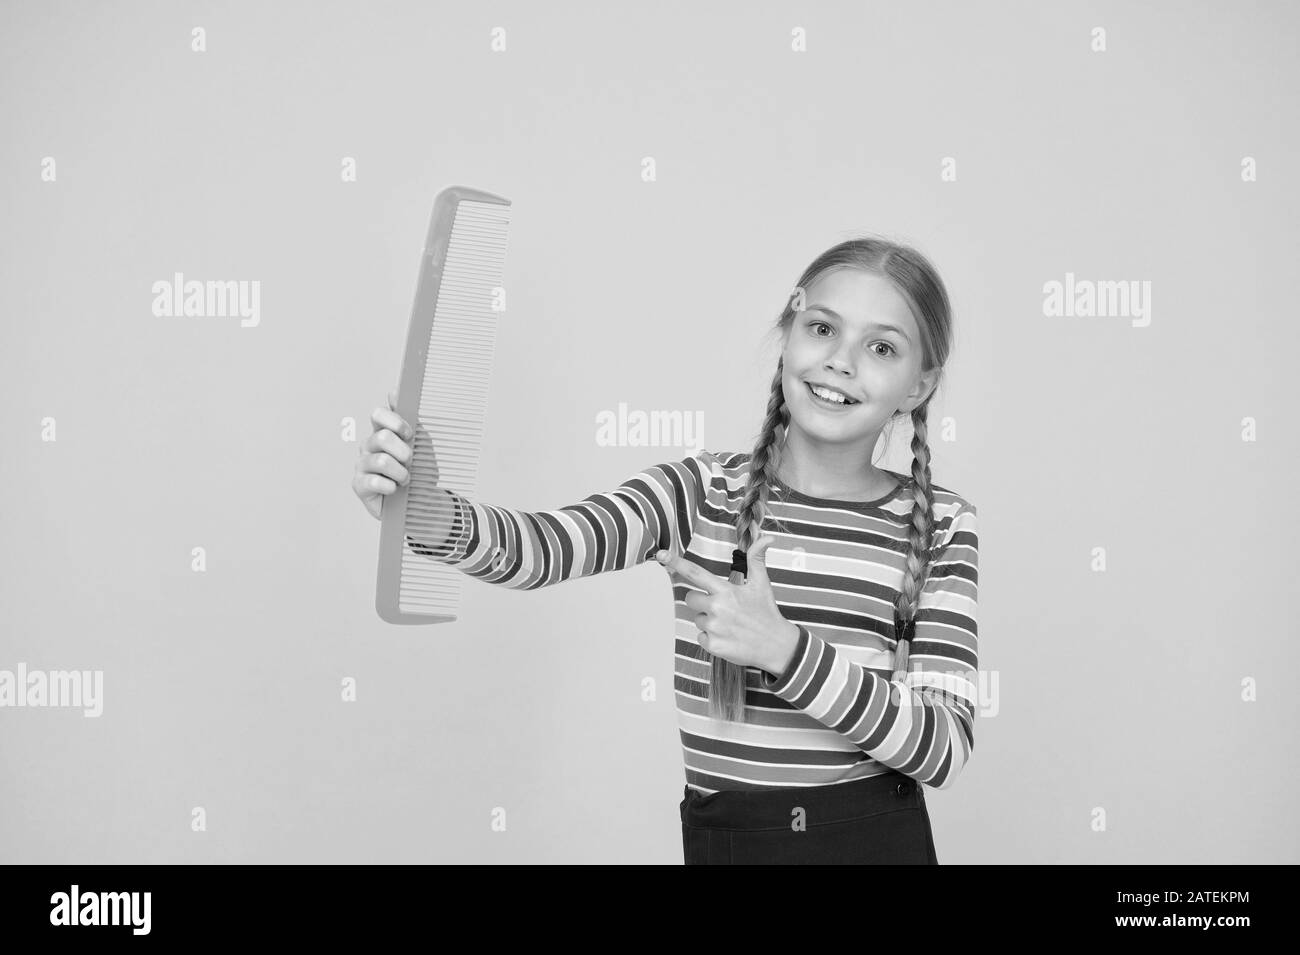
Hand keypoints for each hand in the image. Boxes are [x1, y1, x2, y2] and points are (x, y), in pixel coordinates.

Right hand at [352, 386, 439, 520]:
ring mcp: (361, 465)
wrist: (418, 501)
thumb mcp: (420, 444)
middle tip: (410, 462)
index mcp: (382, 433)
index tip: (410, 434)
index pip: (378, 415)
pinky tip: (394, 490)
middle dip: (403, 451)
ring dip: (401, 472)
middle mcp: (368, 446)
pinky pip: (374, 481)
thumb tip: (393, 392)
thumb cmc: (417, 470)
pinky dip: (391, 487)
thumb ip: (410, 421)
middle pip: (382, 437)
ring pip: (381, 461)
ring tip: (405, 479)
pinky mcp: (359, 485)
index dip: (395, 422)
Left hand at [655, 536, 799, 675]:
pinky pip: (701, 637)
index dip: (676, 563)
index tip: (660, 555)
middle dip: (701, 601)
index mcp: (725, 591)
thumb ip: (757, 559)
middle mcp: (717, 608)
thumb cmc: (767, 612)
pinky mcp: (713, 645)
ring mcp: (714, 628)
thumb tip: (767, 538)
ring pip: (697, 619)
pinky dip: (711, 638)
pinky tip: (728, 637)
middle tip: (723, 607)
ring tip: (730, 624)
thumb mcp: (762, 583)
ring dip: (709, 621)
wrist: (777, 645)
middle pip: (690, 598)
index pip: (695, 573)